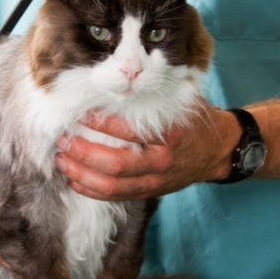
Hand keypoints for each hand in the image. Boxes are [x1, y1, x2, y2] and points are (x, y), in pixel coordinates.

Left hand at [55, 104, 240, 200]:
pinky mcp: (149, 192)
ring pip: (112, 186)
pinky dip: (91, 190)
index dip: (100, 122)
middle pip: (115, 165)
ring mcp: (155, 181)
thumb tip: (116, 81)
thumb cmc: (194, 122)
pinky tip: (74, 180)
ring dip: (81, 175)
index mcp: (170, 135)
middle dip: (83, 153)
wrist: (217, 151)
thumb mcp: (182, 101)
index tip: (80, 113)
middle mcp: (162, 163)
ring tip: (62, 160)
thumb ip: (153, 93)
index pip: (128, 130)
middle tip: (63, 139)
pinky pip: (116, 197)